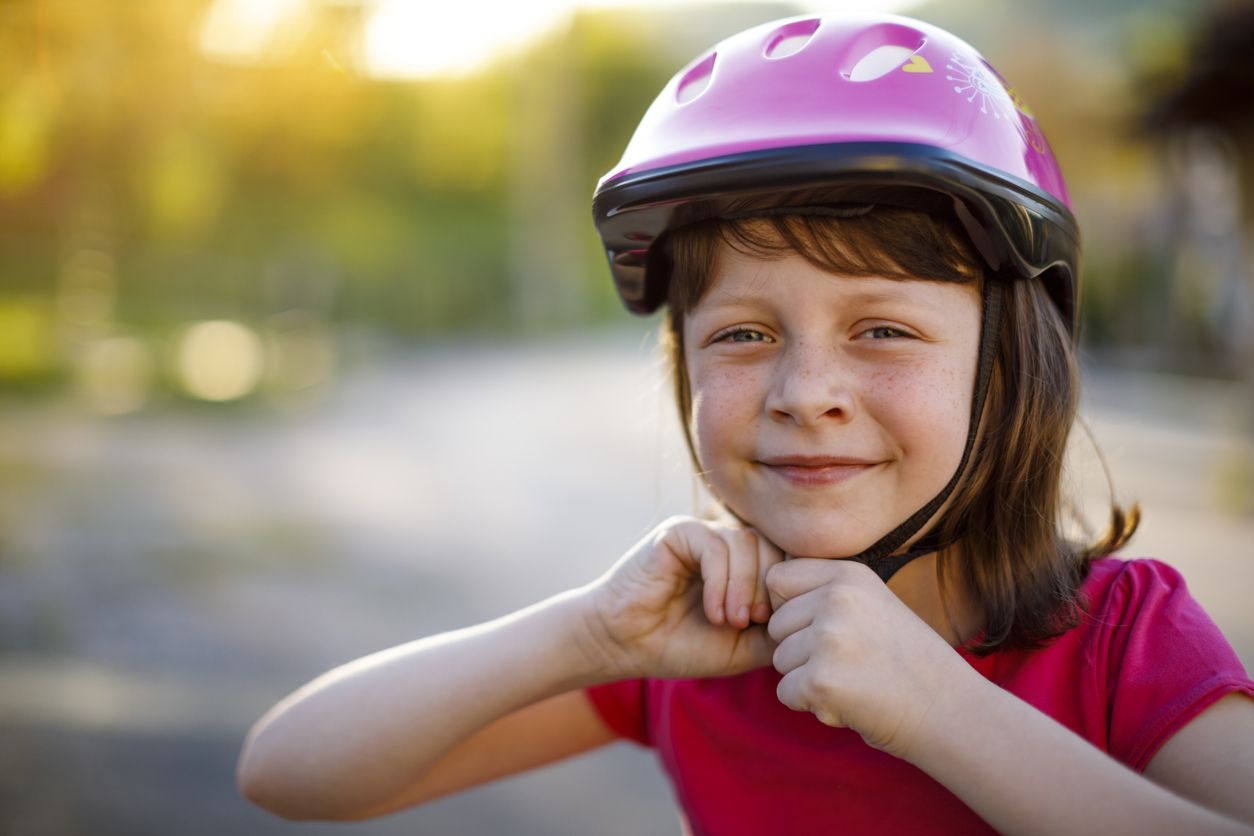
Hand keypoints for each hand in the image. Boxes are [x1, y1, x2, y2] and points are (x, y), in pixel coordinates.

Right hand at [582, 516, 785, 680]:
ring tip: (731, 620)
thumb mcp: (743, 646)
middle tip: (754, 621)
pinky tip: (713, 611)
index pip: (788, 560)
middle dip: (770, 587)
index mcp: (745, 566)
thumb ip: (777, 630)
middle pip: (774, 546)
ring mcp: (703, 534)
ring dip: (745, 587)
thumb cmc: (682, 645)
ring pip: (747, 543)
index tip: (774, 625)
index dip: (790, 590)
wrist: (626, 645)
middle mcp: (727, 544)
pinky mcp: (678, 532)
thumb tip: (816, 620)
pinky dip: (721, 582)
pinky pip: (716, 545)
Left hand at [766, 558, 975, 758]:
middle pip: (776, 624)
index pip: (778, 579)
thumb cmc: (906, 662)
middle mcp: (836, 599)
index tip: (823, 628)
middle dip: (801, 650)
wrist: (949, 710)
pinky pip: (785, 692)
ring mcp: (828, 638)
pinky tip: (849, 702)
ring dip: (807, 678)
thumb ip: (825, 593)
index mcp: (848, 575)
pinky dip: (810, 704)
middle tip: (849, 663)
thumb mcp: (872, 604)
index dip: (791, 608)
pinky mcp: (821, 680)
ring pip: (780, 660)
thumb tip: (767, 595)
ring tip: (854, 681)